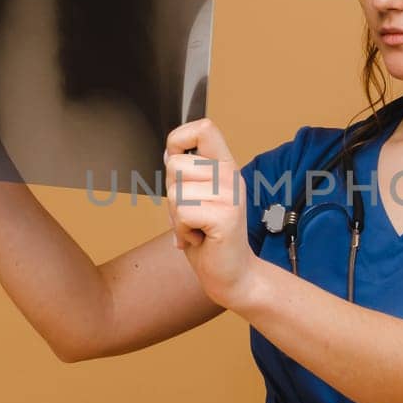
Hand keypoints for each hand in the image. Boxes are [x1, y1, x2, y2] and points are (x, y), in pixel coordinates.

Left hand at [164, 118, 261, 309]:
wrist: (234, 275)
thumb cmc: (211, 239)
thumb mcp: (198, 198)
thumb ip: (188, 176)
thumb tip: (168, 154)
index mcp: (225, 167)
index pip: (204, 127)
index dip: (180, 140)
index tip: (179, 164)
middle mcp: (231, 176)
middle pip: (175, 164)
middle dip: (172, 192)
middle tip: (191, 212)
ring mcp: (231, 195)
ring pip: (176, 192)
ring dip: (177, 216)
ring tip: (197, 227)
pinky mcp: (226, 217)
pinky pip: (183, 214)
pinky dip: (183, 232)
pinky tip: (200, 239)